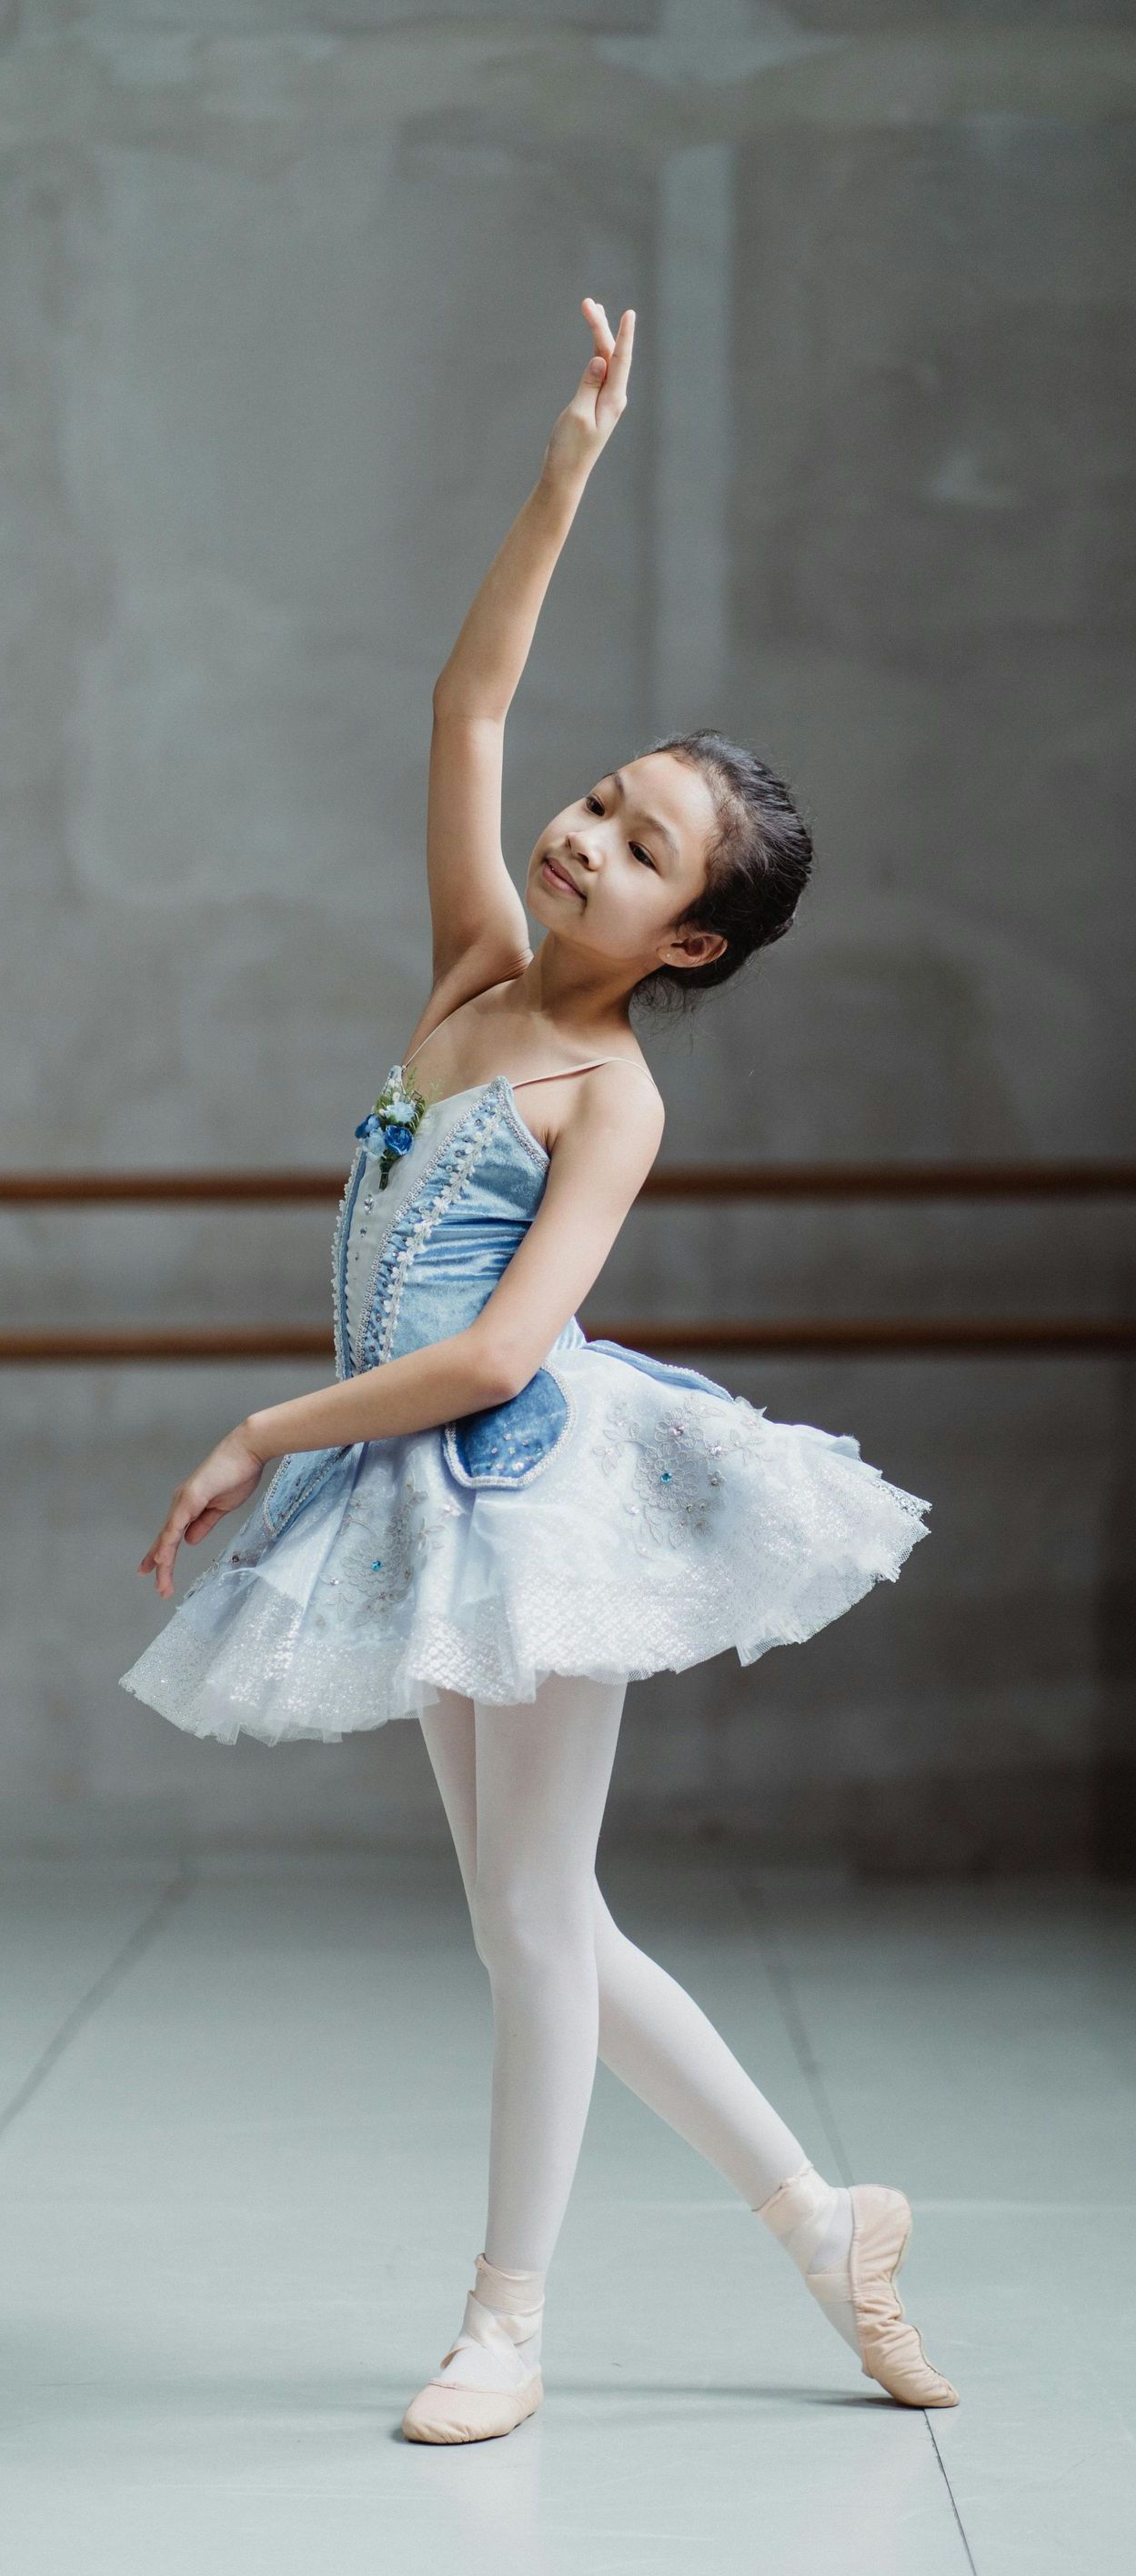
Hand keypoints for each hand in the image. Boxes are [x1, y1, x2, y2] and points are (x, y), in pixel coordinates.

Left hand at [137, 1424, 264, 1599]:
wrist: (248, 1451)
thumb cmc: (238, 1474)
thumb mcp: (222, 1508)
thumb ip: (204, 1524)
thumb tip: (190, 1541)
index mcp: (189, 1507)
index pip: (172, 1536)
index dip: (162, 1554)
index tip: (154, 1572)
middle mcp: (181, 1504)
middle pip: (166, 1540)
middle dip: (160, 1565)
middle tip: (160, 1589)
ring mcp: (183, 1501)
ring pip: (168, 1537)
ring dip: (163, 1561)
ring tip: (160, 1581)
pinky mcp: (189, 1498)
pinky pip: (175, 1526)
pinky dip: (167, 1543)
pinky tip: (161, 1558)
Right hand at [542, 298, 634, 488]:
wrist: (565, 475)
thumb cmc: (569, 449)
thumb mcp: (577, 415)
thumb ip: (589, 385)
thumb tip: (600, 359)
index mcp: (613, 400)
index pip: (621, 360)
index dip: (624, 335)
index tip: (629, 313)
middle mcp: (614, 397)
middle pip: (612, 354)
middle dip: (601, 327)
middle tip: (587, 303)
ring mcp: (607, 399)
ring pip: (606, 359)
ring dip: (598, 335)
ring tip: (590, 309)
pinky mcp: (597, 402)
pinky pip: (601, 370)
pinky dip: (597, 351)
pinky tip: (596, 341)